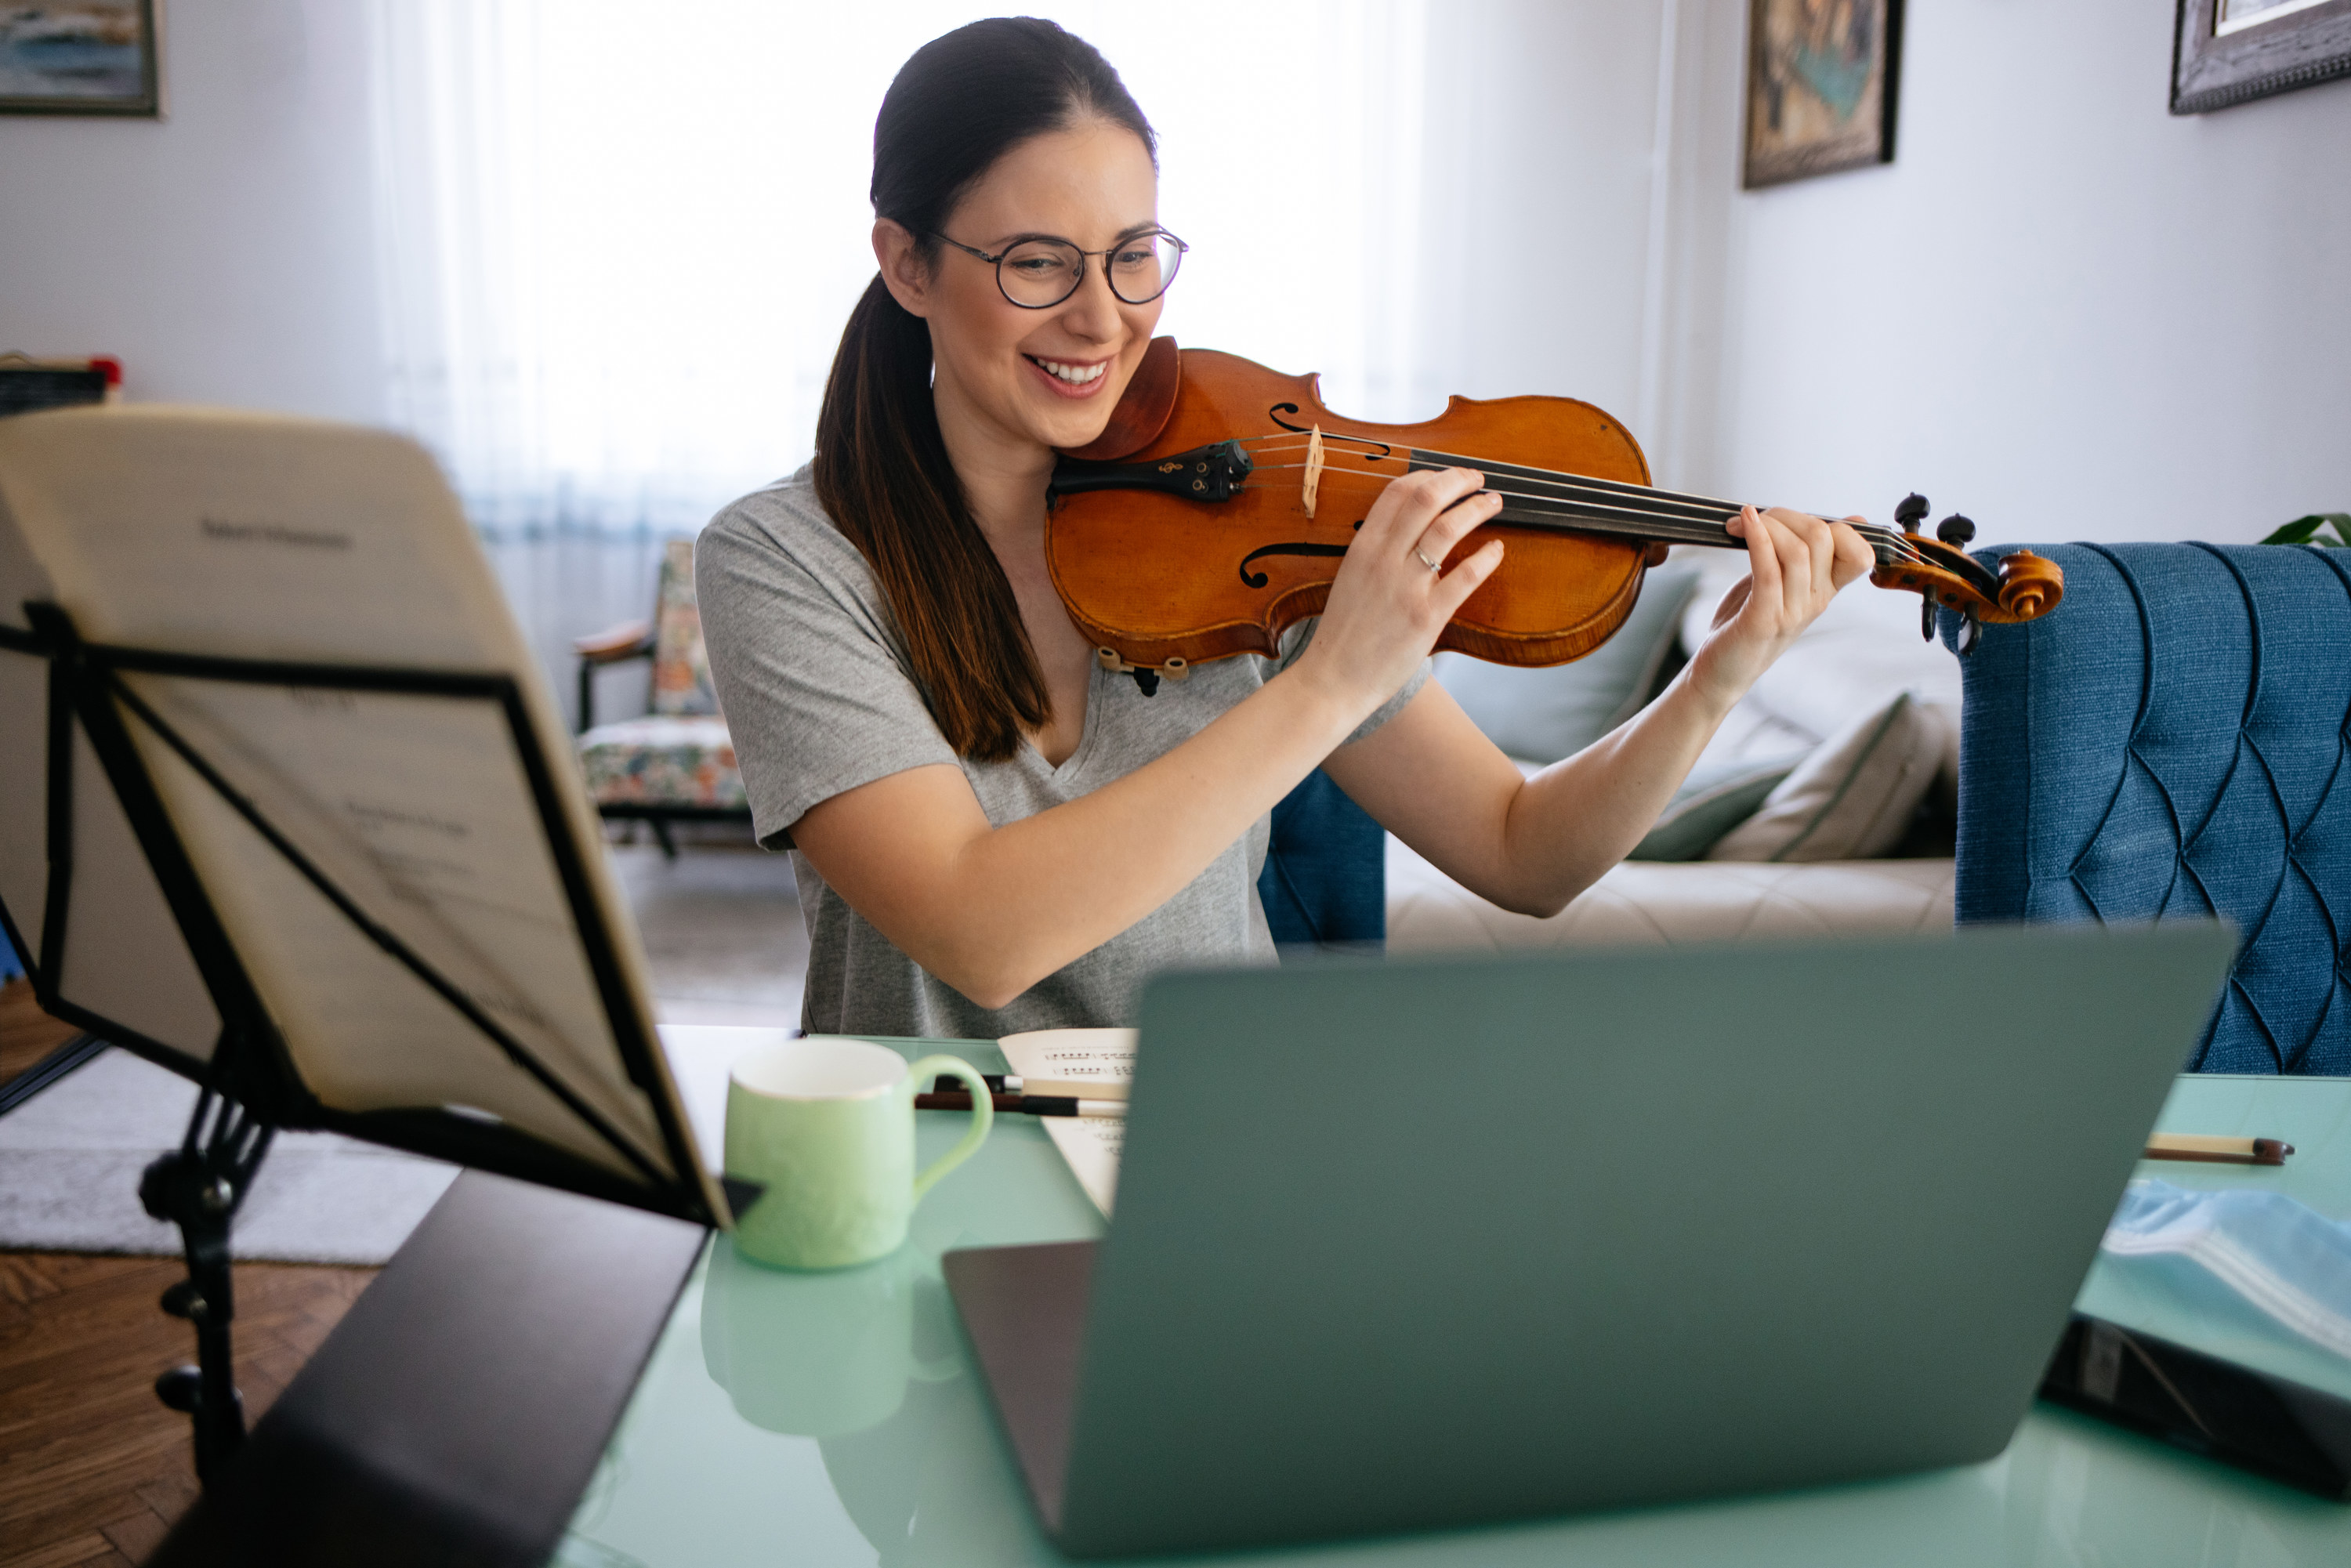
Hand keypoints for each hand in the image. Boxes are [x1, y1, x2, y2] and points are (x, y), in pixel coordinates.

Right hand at [1287, 467, 1505, 720]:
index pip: (1398, 491)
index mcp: (1363, 547)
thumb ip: (1378, 550)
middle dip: (1458, 481)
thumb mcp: (1352, 577)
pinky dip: (1486, 557)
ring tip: (1494, 503)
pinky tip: (1496, 550)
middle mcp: (1383, 560)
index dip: (1429, 474)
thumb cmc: (1343, 633)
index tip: (1447, 476)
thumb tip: (1412, 527)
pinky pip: (1465, 576)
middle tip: (1478, 479)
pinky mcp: (1427, 616)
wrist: (1333, 679)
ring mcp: (1406, 587)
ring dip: (1476, 509)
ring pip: (1448, 529)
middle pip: (1426, 498)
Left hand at [1685, 505, 1875, 710]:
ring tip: (1739, 524)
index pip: (1860, 552)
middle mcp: (1816, 601)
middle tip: (1754, 518)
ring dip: (1768, 525)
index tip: (1794, 522)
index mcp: (1826, 590)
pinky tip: (1744, 524)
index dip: (1836, 526)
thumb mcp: (1783, 581)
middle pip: (1823, 537)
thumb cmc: (1746, 620)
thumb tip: (1855, 519)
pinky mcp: (1765, 619)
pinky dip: (1757, 538)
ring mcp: (1793, 612)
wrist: (1720, 670)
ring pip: (1798, 550)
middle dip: (1787, 516)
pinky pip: (1769, 569)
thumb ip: (1807, 552)